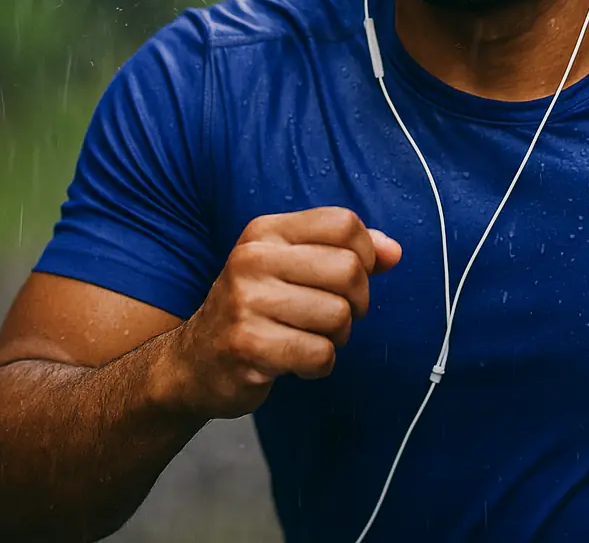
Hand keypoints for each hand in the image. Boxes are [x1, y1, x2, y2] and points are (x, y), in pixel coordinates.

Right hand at [160, 207, 401, 419]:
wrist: (193, 362)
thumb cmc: (255, 310)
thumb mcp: (291, 267)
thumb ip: (345, 252)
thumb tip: (394, 251)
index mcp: (266, 231)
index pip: (343, 224)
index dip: (365, 255)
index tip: (350, 278)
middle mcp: (253, 259)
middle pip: (349, 270)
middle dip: (356, 303)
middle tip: (335, 317)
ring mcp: (246, 302)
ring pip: (338, 316)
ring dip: (336, 338)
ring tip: (308, 338)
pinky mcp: (248, 345)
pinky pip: (320, 355)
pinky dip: (318, 365)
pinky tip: (295, 362)